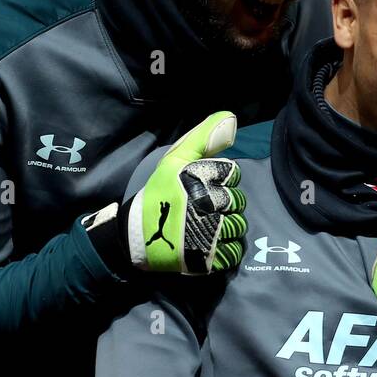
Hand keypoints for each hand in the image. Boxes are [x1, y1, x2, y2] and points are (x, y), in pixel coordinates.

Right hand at [131, 112, 246, 273]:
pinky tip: (212, 244)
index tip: (205, 186)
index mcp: (198, 178)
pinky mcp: (208, 258)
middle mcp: (206, 204)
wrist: (136, 236)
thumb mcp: (175, 158)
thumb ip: (204, 137)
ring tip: (209, 227)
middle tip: (205, 209)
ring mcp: (208, 233)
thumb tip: (231, 117)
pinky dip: (227, 250)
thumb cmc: (160, 193)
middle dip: (226, 204)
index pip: (233, 174)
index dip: (221, 180)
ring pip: (239, 226)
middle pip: (239, 201)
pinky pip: (234, 252)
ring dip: (229, 227)